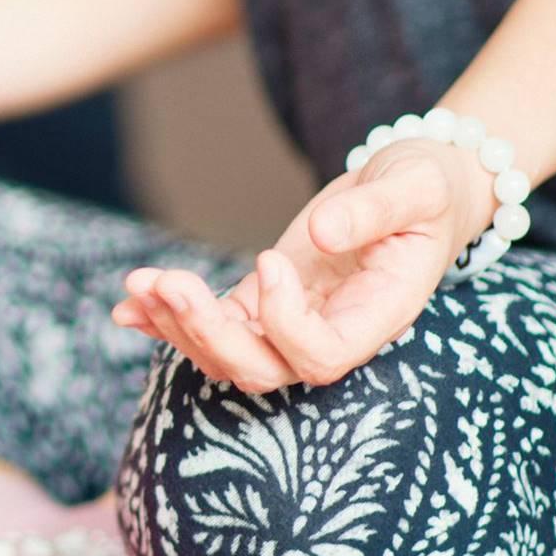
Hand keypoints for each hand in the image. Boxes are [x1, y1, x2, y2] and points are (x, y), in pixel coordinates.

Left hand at [114, 137, 493, 391]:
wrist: (419, 190)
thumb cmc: (426, 187)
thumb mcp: (416, 185)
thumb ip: (376, 210)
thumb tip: (321, 232)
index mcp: (379, 315)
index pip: (322, 356)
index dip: (284, 322)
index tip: (269, 259)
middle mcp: (335, 333)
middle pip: (263, 370)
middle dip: (208, 333)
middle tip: (168, 281)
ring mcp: (294, 322)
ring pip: (228, 356)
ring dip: (176, 325)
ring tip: (137, 283)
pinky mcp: (264, 301)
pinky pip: (214, 325)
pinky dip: (167, 318)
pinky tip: (130, 300)